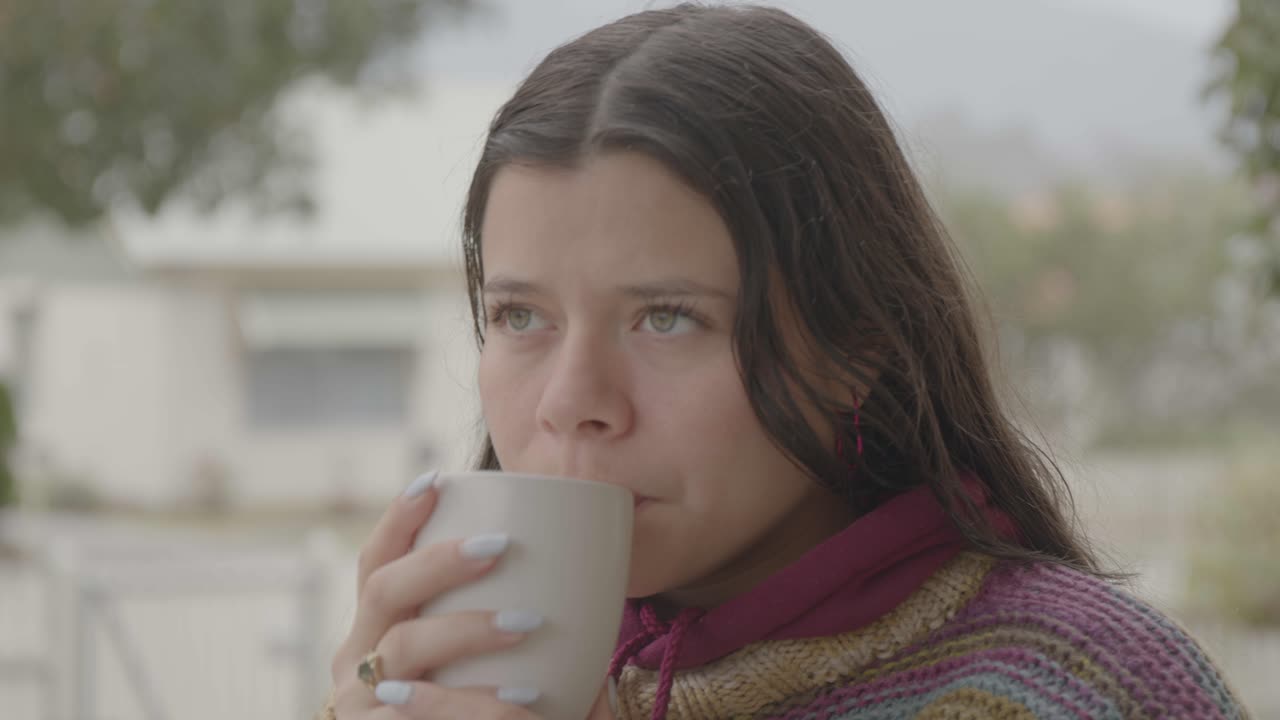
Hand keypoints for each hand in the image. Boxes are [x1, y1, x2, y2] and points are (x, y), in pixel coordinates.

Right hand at [328, 472, 542, 718]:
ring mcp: (356, 707)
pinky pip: (418, 713)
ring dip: (464, 629)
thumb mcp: (483, 682)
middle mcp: (354, 664)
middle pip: (384, 592)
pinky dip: (474, 704)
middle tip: (498, 546)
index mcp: (373, 635)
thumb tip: (595, 616)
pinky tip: (524, 704)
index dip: (399, 519)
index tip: (437, 478)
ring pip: (404, 652)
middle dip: (438, 561)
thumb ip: (521, 648)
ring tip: (526, 628)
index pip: (375, 564)